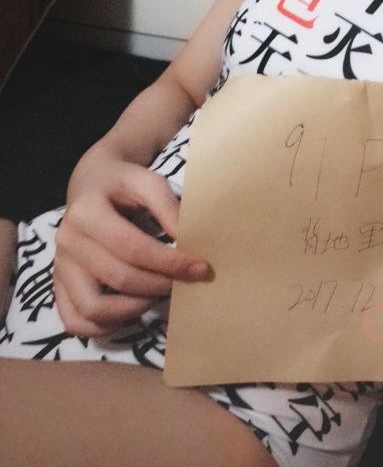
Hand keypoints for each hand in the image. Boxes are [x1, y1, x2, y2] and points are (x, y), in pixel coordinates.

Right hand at [54, 151, 210, 337]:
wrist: (90, 183)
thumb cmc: (122, 183)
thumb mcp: (146, 181)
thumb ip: (167, 206)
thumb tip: (187, 240)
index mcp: (86, 212)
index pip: (132, 248)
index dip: (169, 262)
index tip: (200, 267)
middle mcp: (67, 241)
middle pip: (118, 278)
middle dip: (159, 285)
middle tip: (185, 282)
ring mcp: (59, 266)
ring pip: (93, 308)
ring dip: (134, 309)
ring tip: (158, 295)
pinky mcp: (58, 285)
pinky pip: (75, 321)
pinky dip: (105, 326)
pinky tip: (132, 310)